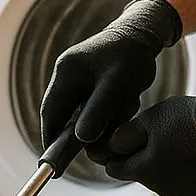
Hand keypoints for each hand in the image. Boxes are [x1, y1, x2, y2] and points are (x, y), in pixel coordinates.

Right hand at [40, 0, 182, 145]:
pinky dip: (111, 112)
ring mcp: (78, 79)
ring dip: (102, 120)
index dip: (50, 140)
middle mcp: (67, 75)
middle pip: (63, 115)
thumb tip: (81, 139)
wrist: (145, 32)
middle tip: (94, 149)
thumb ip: (98, 110)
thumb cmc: (132, 55)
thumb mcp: (117, 84)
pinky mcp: (91, 84)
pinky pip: (95, 108)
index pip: (51, 112)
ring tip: (125, 105)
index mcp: (67, 71)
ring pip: (81, 114)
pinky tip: (128, 100)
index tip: (55, 162)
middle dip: (79, 133)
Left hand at [87, 86, 195, 195]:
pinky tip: (191, 151)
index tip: (122, 139)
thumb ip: (123, 136)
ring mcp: (182, 192)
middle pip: (138, 173)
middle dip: (140, 157)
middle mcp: (160, 188)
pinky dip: (182, 169)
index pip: (114, 168)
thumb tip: (106, 148)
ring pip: (160, 178)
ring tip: (176, 140)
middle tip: (155, 134)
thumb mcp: (149, 119)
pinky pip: (181, 181)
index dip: (115, 153)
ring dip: (161, 164)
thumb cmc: (189, 119)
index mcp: (143, 172)